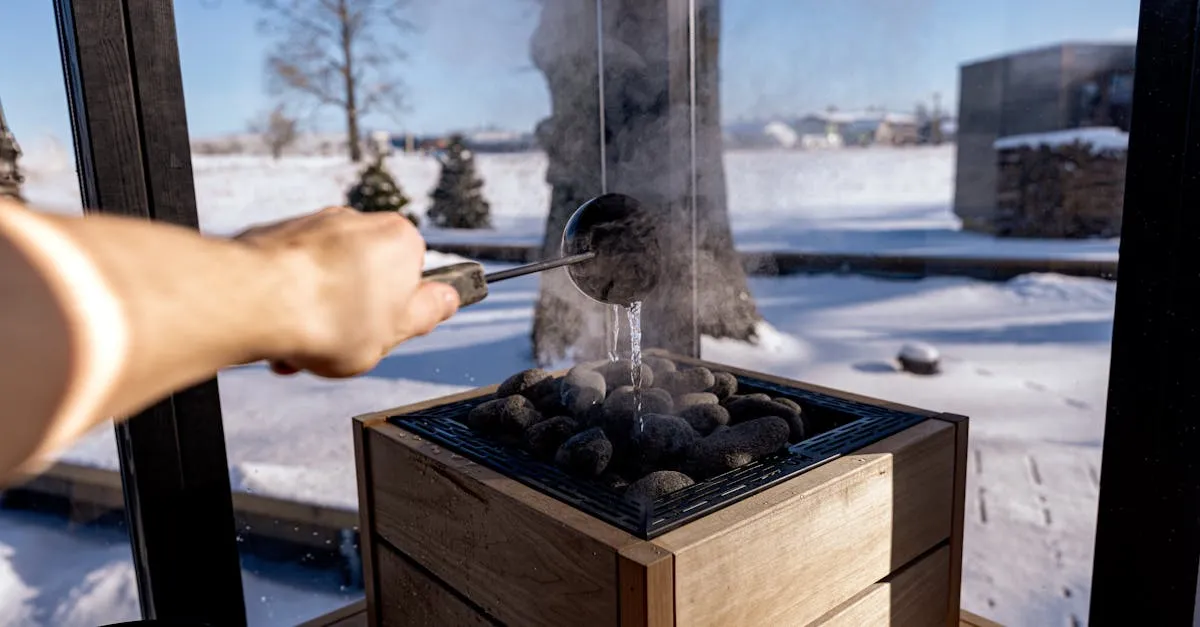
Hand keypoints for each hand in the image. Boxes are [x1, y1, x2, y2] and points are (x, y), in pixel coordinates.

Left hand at [235, 206, 459, 377]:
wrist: (254, 301)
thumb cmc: (327, 316)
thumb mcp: (398, 332)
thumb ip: (429, 312)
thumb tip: (446, 300)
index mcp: (400, 240)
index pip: (414, 277)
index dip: (398, 314)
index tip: (384, 332)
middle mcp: (358, 221)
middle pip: (368, 277)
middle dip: (353, 315)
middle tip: (344, 344)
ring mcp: (314, 225)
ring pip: (328, 279)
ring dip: (319, 314)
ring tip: (305, 346)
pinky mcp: (277, 235)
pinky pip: (293, 274)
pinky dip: (289, 301)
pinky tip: (281, 331)